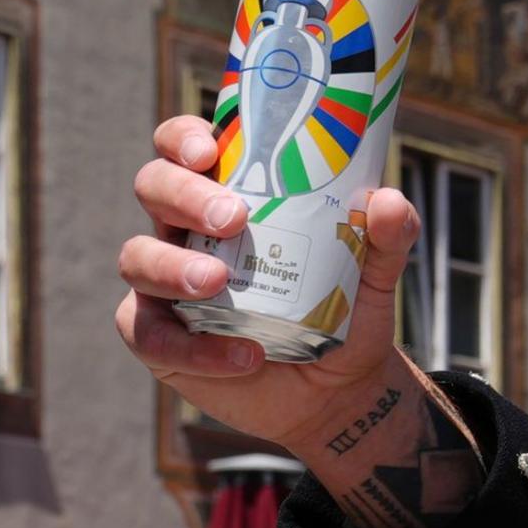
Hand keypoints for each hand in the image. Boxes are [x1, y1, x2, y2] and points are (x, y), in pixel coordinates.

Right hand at [118, 114, 426, 461]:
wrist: (338, 388)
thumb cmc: (341, 311)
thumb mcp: (372, 274)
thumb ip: (387, 236)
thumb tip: (390, 201)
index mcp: (226, 197)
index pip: (184, 148)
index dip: (182, 139)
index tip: (207, 151)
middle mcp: (184, 231)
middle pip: (153, 188)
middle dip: (184, 196)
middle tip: (231, 219)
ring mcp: (163, 281)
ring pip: (138, 257)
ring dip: (173, 267)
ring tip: (217, 283)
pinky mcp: (159, 337)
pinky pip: (152, 334)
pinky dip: (195, 348)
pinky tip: (244, 356)